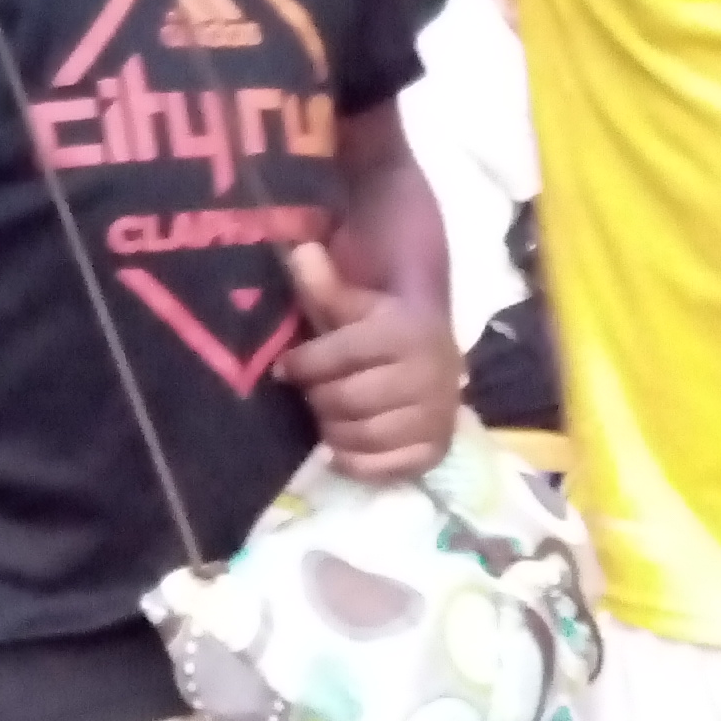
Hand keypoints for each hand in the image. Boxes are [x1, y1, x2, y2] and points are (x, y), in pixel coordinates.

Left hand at [287, 239, 460, 479]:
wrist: (435, 353)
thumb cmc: (385, 327)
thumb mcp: (357, 302)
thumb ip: (326, 285)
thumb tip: (300, 253)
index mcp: (408, 332)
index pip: (339, 355)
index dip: (303, 364)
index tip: (284, 368)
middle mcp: (429, 375)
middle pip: (347, 400)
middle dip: (317, 397)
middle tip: (309, 393)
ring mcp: (436, 416)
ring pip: (361, 435)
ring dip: (331, 429)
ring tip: (325, 415)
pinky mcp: (435, 450)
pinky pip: (381, 467)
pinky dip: (352, 459)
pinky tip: (342, 442)